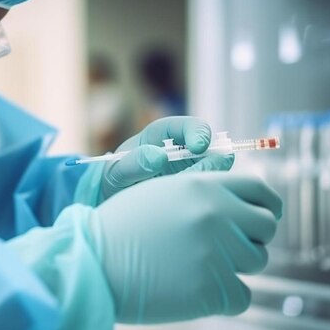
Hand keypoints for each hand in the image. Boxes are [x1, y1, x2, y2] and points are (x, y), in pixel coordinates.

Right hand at [90, 172, 282, 322]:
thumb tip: (245, 198)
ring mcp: (216, 252)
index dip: (268, 204)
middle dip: (252, 237)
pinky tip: (194, 289)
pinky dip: (225, 296)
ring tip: (197, 266)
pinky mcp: (211, 288)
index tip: (265, 216)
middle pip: (266, 227)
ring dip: (235, 266)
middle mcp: (216, 214)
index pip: (260, 190)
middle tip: (226, 248)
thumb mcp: (162, 192)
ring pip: (256, 261)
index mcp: (204, 186)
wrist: (94, 262)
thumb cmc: (123, 227)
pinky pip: (242, 295)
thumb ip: (204, 188)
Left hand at [99, 116, 233, 202]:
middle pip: (209, 148)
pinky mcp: (195, 188)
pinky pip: (209, 189)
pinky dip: (206, 195)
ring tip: (191, 195)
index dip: (197, 132)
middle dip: (211, 160)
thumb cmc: (115, 178)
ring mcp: (191, 169)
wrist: (115, 199)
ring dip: (210, 180)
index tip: (199, 146)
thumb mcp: (117, 171)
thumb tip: (159, 157)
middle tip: (203, 177)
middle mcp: (182, 150)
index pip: (187, 126)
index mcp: (162, 135)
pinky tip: (191, 203)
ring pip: (214, 170)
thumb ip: (135, 163)